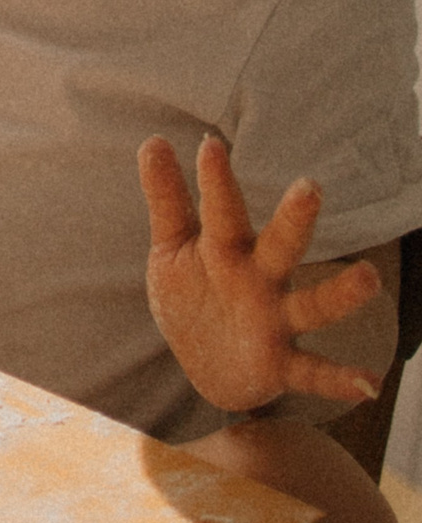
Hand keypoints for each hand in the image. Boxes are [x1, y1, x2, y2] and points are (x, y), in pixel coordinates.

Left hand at [139, 134, 384, 411]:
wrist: (208, 365)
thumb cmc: (197, 293)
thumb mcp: (174, 248)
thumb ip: (167, 198)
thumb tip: (153, 140)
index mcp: (227, 250)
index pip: (220, 212)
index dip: (213, 182)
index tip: (210, 145)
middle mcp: (260, 281)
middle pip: (279, 246)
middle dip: (293, 220)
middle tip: (309, 188)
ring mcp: (275, 321)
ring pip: (312, 305)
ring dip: (340, 294)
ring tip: (369, 276)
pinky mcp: (281, 365)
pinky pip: (315, 372)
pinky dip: (341, 379)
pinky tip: (370, 382)